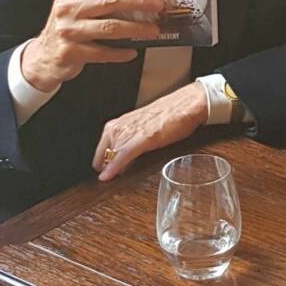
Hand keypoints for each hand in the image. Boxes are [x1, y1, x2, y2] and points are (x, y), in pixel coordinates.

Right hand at [22, 0, 164, 91]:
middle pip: (110, 0)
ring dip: (137, 28)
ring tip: (153, 30)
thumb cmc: (67, 27)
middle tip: (158, 5)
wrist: (43, 56)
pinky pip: (103, 52)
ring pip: (110, 26)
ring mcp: (68, 30)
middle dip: (139, 2)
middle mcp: (68, 7)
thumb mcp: (74, 4)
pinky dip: (121, 52)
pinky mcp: (71, 51)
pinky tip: (132, 51)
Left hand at [92, 82, 208, 180]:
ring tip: (116, 179)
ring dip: (110, 170)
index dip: (101, 163)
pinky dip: (113, 168)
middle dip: (105, 168)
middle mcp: (119, 126)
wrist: (185, 105)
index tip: (103, 173)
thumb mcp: (143, 127)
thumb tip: (125, 157)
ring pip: (110, 157)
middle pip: (102, 155)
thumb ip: (131, 139)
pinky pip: (121, 156)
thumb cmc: (168, 115)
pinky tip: (107, 177)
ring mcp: (129, 132)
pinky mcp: (141, 139)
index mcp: (118, 123)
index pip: (100, 149)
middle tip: (112, 177)